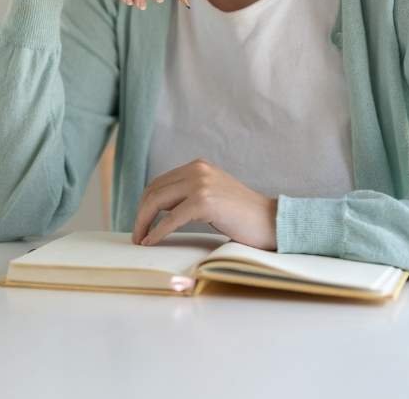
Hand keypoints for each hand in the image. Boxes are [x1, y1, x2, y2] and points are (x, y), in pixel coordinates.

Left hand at [131, 158, 277, 250]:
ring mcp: (200, 184)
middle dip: (141, 214)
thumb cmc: (243, 215)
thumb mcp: (213, 195)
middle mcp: (197, 170)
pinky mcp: (204, 202)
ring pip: (157, 202)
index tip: (140, 222)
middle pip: (154, 191)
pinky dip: (157, 231)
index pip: (159, 182)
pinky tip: (151, 242)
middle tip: (136, 234)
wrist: (272, 221)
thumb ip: (190, 194)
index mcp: (197, 166)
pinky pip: (170, 219)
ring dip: (144, 222)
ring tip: (140, 239)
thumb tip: (159, 209)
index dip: (145, 203)